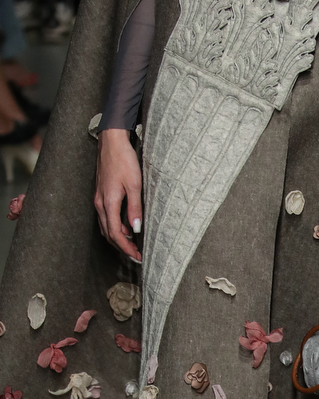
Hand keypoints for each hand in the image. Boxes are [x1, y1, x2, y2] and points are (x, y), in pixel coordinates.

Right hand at [95, 128, 141, 261]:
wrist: (111, 141)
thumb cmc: (124, 160)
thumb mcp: (134, 185)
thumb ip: (135, 208)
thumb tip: (136, 229)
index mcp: (108, 203)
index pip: (115, 234)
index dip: (126, 248)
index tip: (138, 256)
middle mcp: (100, 203)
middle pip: (109, 234)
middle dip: (122, 247)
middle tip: (137, 255)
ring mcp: (99, 198)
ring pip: (106, 226)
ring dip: (118, 238)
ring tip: (133, 244)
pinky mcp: (101, 194)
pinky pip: (106, 217)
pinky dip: (115, 226)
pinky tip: (127, 227)